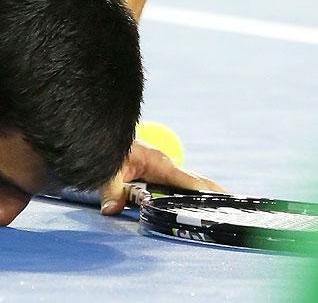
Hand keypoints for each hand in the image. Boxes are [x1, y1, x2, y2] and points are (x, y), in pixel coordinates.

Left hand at [98, 140, 225, 214]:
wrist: (106, 133)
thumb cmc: (111, 147)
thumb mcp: (109, 170)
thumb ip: (112, 190)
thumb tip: (111, 210)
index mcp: (160, 164)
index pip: (189, 181)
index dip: (207, 192)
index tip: (226, 201)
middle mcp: (166, 166)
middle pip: (196, 182)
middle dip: (214, 194)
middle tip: (237, 208)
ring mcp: (162, 170)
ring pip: (187, 184)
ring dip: (203, 196)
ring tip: (223, 211)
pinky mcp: (156, 173)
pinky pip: (175, 186)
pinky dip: (187, 194)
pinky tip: (195, 206)